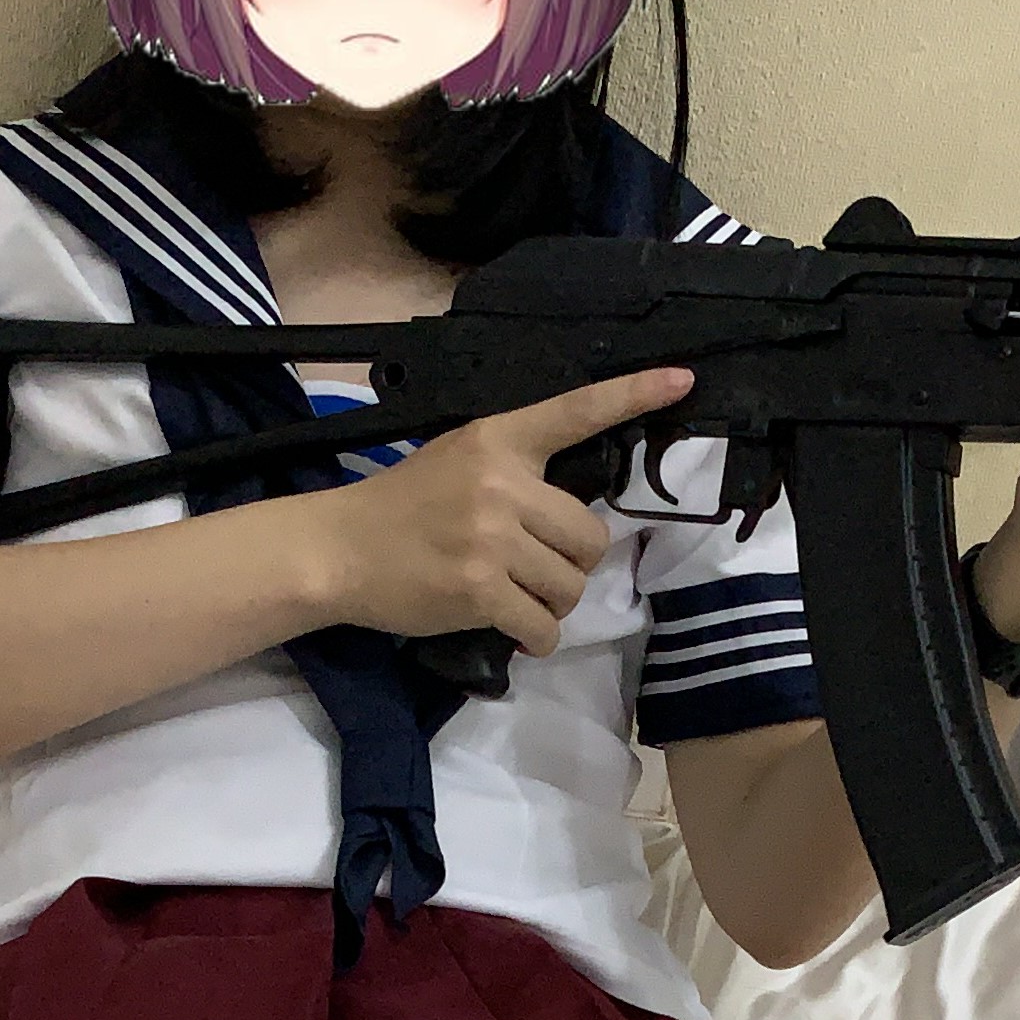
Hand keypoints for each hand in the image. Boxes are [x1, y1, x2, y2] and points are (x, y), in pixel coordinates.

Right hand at [309, 366, 694, 655]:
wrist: (338, 550)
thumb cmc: (401, 508)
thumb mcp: (458, 463)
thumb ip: (513, 474)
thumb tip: (571, 523)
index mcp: (498, 439)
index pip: (574, 412)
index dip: (631, 395)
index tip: (681, 380)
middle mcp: (501, 483)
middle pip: (590, 536)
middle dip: (572, 565)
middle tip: (535, 571)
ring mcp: (492, 538)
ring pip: (570, 586)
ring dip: (551, 605)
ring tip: (515, 599)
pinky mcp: (479, 589)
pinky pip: (542, 626)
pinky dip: (535, 639)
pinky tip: (512, 631)